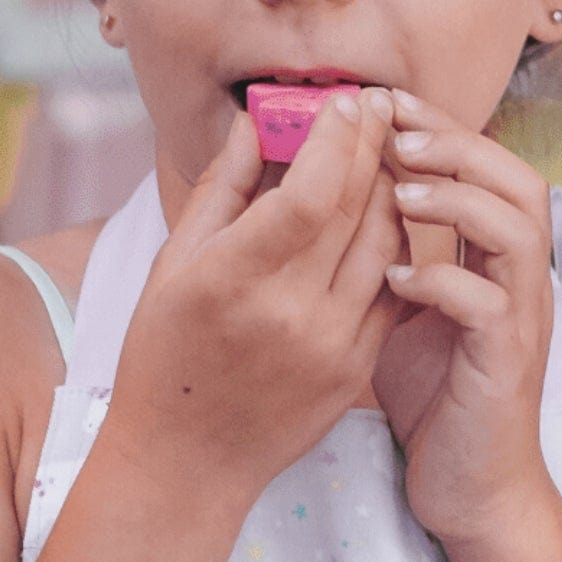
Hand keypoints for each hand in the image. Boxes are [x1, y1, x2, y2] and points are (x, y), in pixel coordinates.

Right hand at [105, 89, 408, 500]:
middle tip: (373, 104)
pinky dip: (396, 242)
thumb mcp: (173, 267)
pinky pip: (394, 288)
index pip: (307, 192)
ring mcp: (331, 344)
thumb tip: (255, 119)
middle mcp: (289, 312)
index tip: (340, 101)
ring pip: (384, 243)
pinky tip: (390, 211)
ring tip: (386, 148)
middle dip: (368, 144)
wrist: (188, 461)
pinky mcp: (357, 367)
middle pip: (352, 208)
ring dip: (392, 187)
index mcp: (232, 280)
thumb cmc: (164, 355)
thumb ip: (221, 189)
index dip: (333, 138)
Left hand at [372, 87, 555, 543]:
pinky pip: (488, 304)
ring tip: (396, 190)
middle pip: (518, 180)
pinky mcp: (508, 361)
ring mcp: (522, 318)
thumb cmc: (434, 397)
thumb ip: (389, 254)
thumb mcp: (405, 311)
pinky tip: (394, 277)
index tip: (387, 102)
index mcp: (497, 261)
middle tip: (395, 128)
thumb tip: (334, 200)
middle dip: (456, 145)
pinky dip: (441, 281)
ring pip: (516, 229)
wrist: (472, 486)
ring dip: (455, 200)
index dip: (444, 130)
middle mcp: (521, 280)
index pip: (489, 170)